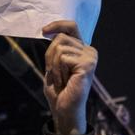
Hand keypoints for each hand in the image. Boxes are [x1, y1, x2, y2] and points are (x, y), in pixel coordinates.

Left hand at [41, 20, 96, 134]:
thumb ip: (55, 49)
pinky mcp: (87, 64)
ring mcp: (90, 57)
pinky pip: (63, 57)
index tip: (44, 31)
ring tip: (61, 80)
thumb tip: (50, 32)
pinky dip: (58, 71)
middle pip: (60, 38)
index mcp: (82, 49)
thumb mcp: (53, 65)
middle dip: (50, 56)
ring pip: (60, 48)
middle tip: (56, 74)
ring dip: (54, 66)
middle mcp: (89, 51)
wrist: (64, 110)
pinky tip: (64, 82)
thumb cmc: (59, 91)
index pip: (71, 27)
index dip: (57, 24)